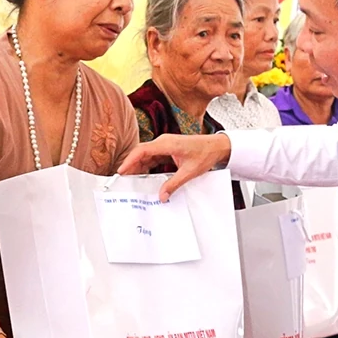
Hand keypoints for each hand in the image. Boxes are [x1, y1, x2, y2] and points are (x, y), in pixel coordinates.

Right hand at [117, 133, 231, 200]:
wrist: (216, 147)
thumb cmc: (205, 153)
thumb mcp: (189, 172)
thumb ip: (173, 184)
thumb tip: (162, 196)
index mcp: (166, 143)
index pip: (142, 150)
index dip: (130, 160)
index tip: (121, 171)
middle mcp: (163, 142)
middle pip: (141, 153)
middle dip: (131, 165)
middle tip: (122, 179)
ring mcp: (165, 146)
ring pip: (146, 156)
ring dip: (138, 167)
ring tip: (131, 180)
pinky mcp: (167, 150)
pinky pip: (153, 158)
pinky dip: (147, 167)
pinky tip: (144, 177)